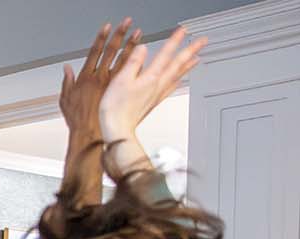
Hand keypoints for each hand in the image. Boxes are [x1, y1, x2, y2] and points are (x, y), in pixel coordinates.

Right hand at [61, 19, 139, 135]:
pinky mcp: (125, 94)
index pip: (96, 52)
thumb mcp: (65, 100)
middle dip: (120, 35)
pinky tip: (148, 58)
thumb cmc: (79, 121)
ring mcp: (116, 86)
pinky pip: (136, 77)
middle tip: (127, 23)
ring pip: (127, 60)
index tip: (108, 26)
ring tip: (139, 34)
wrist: (91, 136)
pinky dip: (142, 66)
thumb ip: (66, 82)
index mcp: (87, 78)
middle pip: (113, 52)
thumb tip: (67, 69)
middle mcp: (102, 79)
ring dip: (133, 45)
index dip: (103, 38)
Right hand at [100, 26, 205, 140]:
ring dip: (188, 65)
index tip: (183, 30)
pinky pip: (171, 88)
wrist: (117, 129)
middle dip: (190, 50)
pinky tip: (180, 81)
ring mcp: (157, 94)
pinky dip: (178, 81)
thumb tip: (143, 48)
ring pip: (177, 76)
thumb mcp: (121, 79)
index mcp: (151, 77)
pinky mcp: (153, 103)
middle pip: (178, 64)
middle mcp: (158, 85)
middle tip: (202, 41)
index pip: (166, 54)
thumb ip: (133, 62)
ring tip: (197, 58)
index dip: (175, 41)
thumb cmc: (116, 108)